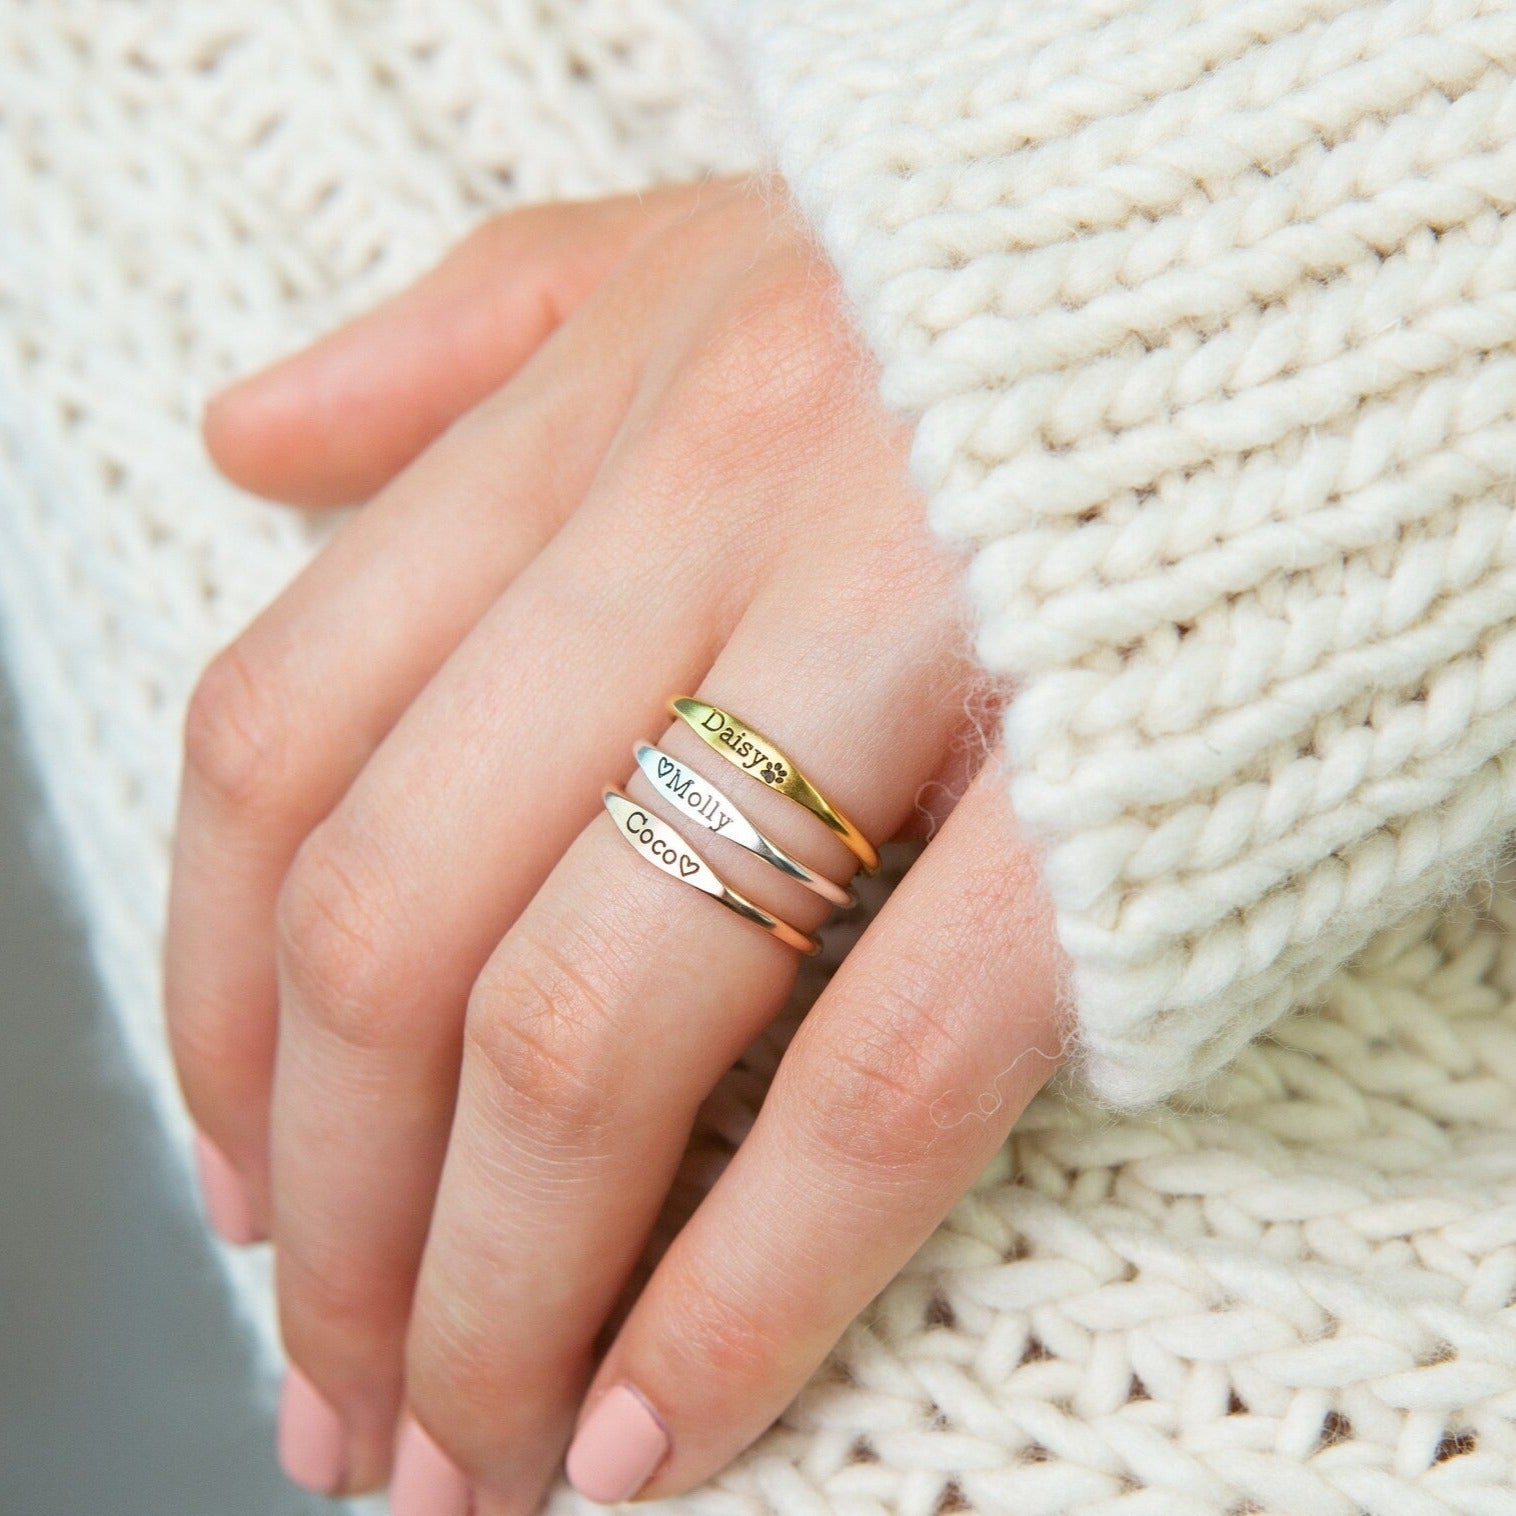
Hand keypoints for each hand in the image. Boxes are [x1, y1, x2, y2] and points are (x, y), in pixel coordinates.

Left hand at [166, 171, 1065, 1512]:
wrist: (1338, 263)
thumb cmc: (1010, 298)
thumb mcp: (708, 249)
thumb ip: (468, 338)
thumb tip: (250, 438)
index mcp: (608, 399)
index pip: (282, 741)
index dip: (207, 1006)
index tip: (234, 1190)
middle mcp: (713, 504)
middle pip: (397, 928)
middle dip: (341, 1223)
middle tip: (341, 1400)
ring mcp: (904, 644)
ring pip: (582, 1033)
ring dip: (489, 1300)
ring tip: (469, 1463)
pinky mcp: (1099, 804)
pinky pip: (868, 1086)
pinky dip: (734, 1302)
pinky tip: (654, 1440)